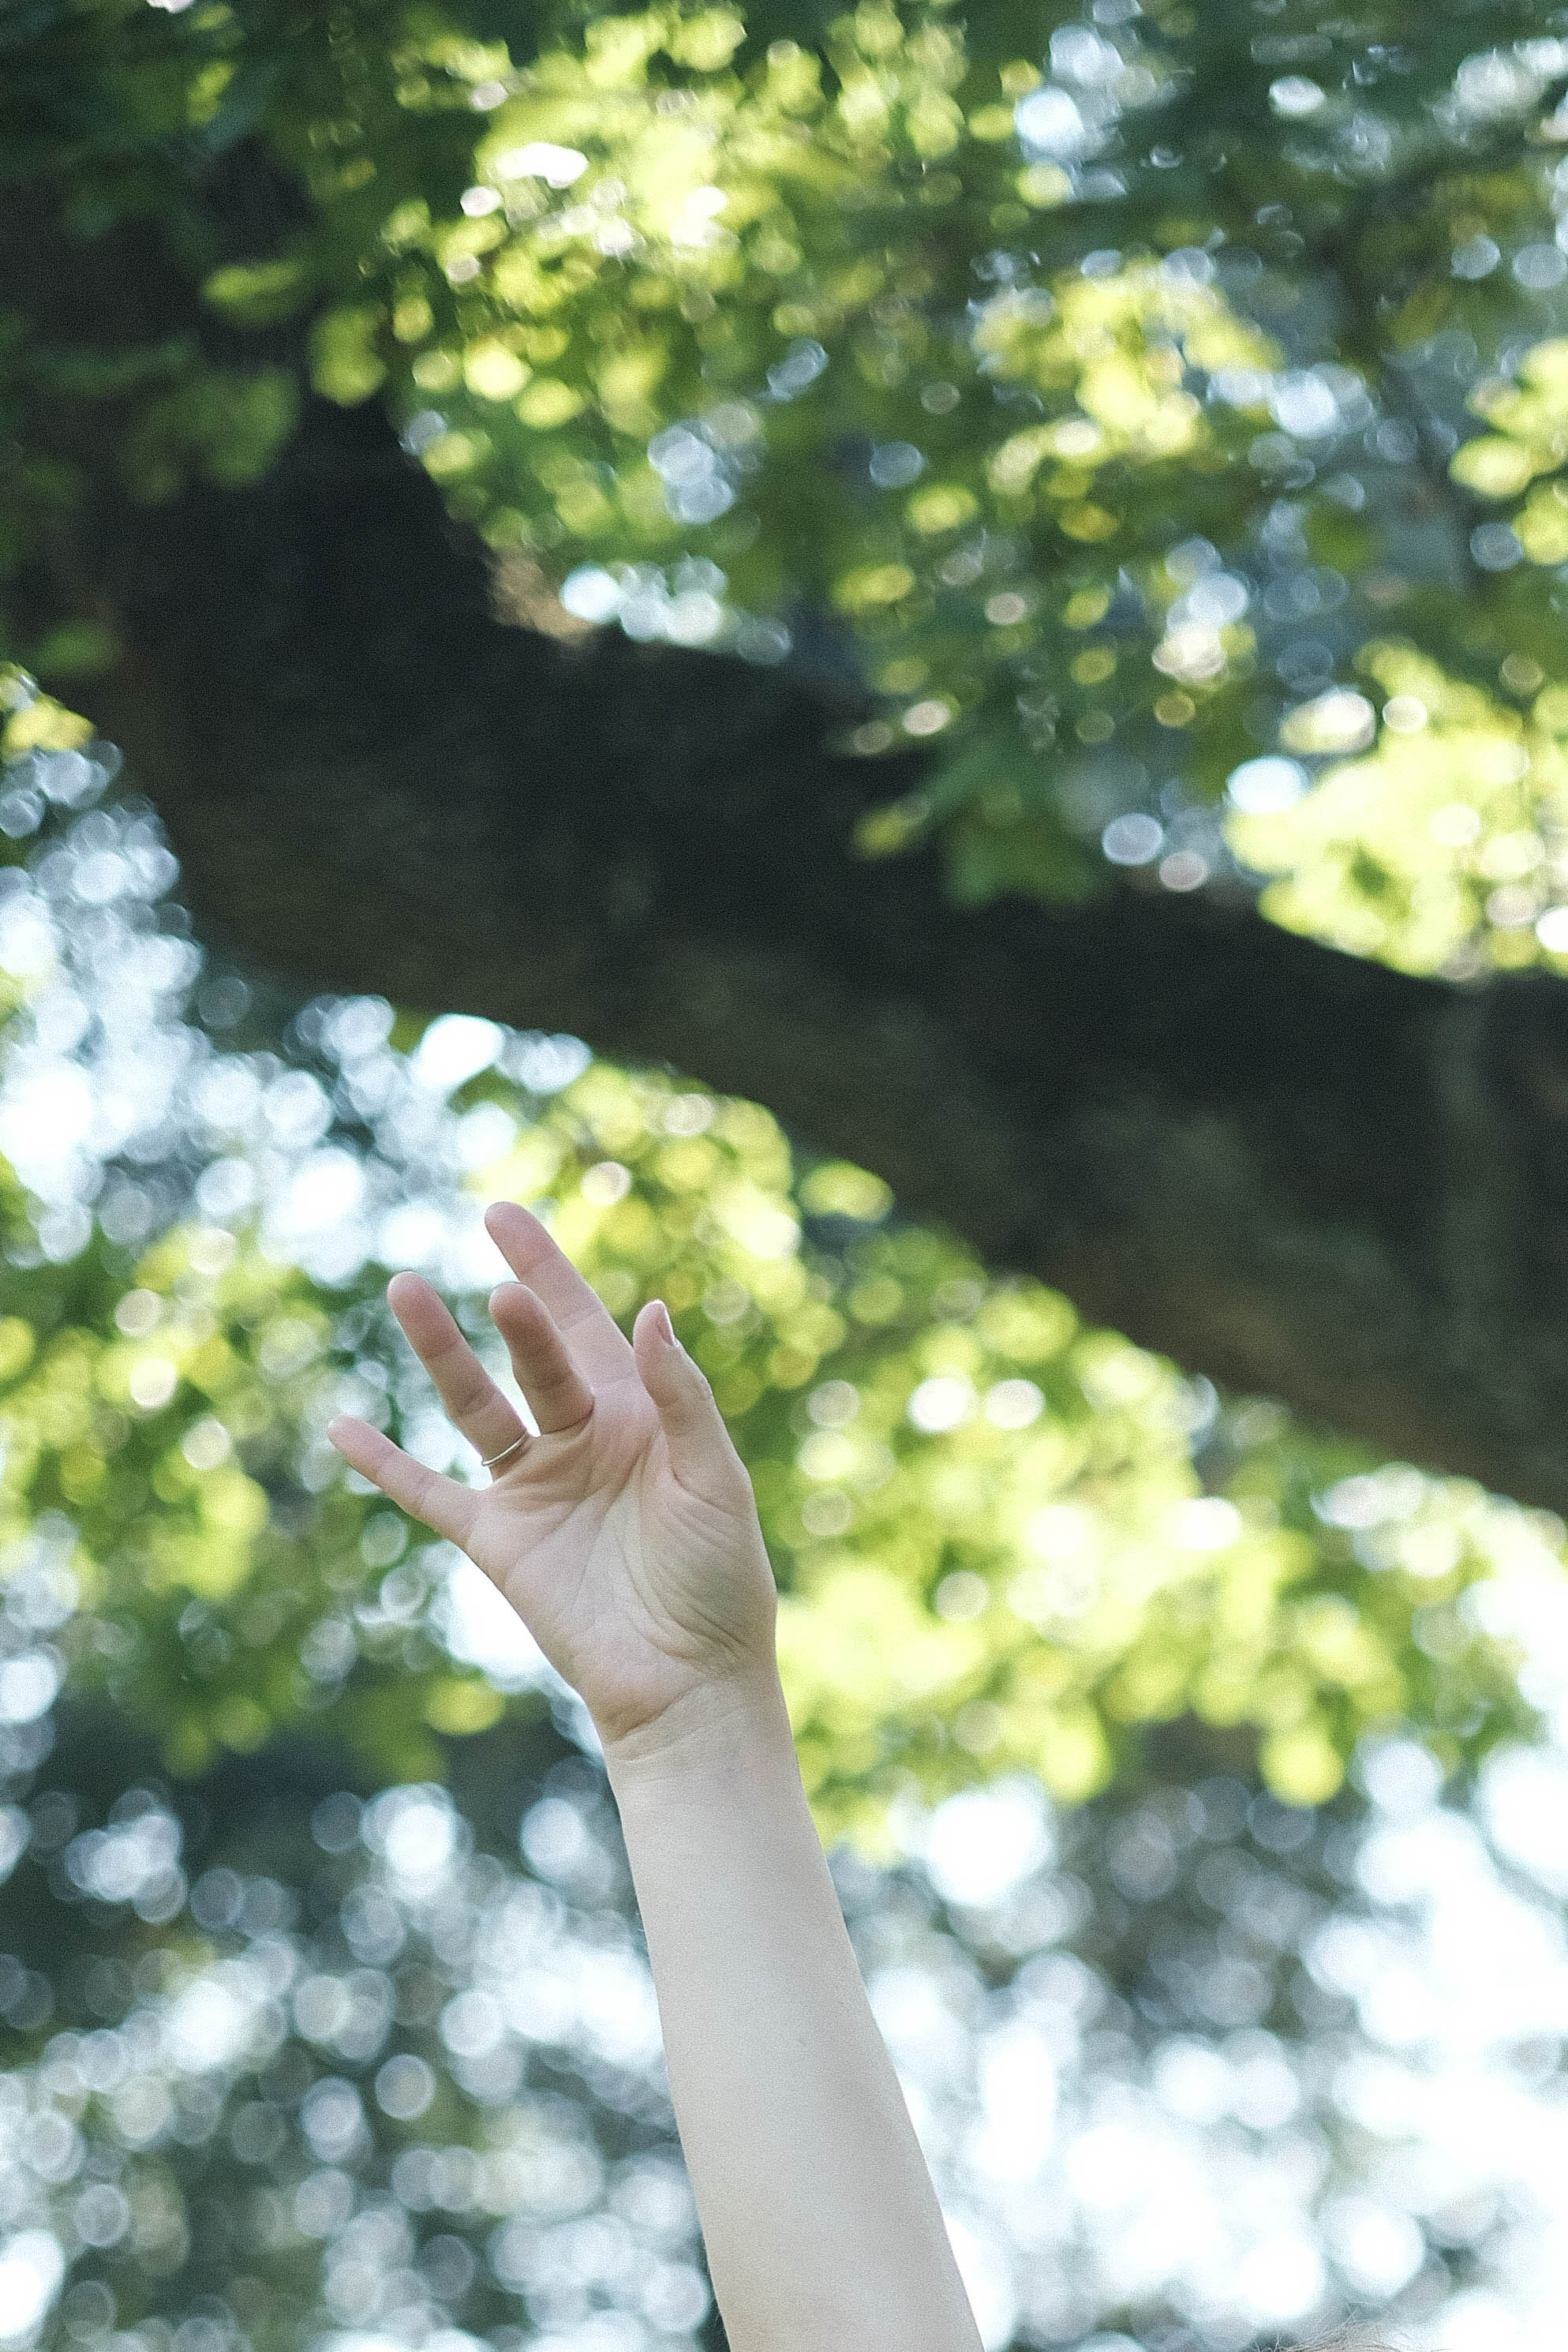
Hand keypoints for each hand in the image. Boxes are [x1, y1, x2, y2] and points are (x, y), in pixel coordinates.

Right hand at [327, 1201, 780, 1756]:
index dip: (546, 1269)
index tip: (501, 1216)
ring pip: (473, 1405)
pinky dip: (386, 1464)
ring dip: (440, 1353)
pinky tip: (342, 1426)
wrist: (690, 1682)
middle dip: (515, 1310)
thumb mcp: (716, 1478)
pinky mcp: (498, 1541)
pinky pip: (429, 1493)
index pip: (583, 1323)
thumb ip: (680, 1397)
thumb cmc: (722, 1581)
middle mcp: (579, 1438)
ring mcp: (533, 1487)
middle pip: (531, 1355)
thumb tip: (651, 1310)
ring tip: (406, 1290)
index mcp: (636, 1414)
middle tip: (494, 1262)